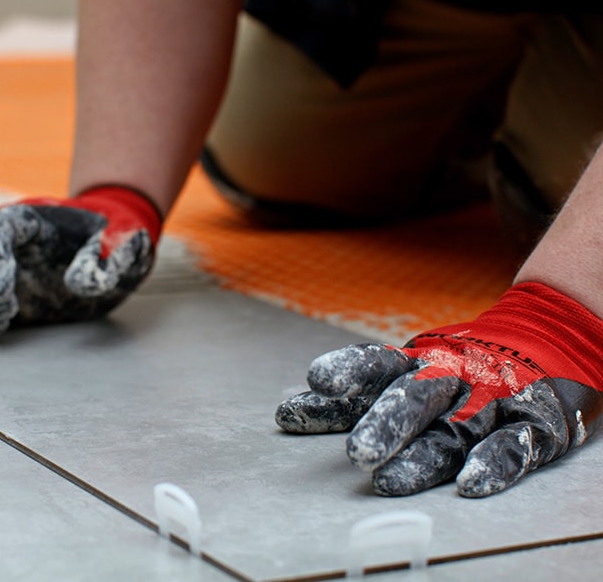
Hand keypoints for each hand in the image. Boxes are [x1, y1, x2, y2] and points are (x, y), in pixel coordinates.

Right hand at [0, 186, 160, 343]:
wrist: (113, 246)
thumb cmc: (120, 236)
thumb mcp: (131, 239)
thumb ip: (112, 254)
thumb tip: (78, 284)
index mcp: (36, 218)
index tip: (0, 286)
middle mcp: (9, 239)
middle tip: (5, 309)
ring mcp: (0, 265)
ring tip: (0, 321)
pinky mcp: (1, 292)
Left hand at [276, 283, 602, 496]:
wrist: (542, 344)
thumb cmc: (454, 369)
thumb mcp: (403, 373)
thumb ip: (351, 397)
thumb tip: (285, 412)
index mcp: (417, 362)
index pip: (378, 365)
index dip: (349, 372)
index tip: (316, 380)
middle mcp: (451, 376)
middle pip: (415, 398)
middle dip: (385, 423)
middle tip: (356, 452)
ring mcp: (492, 398)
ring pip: (455, 427)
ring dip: (422, 455)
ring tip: (388, 482)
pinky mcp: (532, 422)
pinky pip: (513, 444)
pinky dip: (493, 464)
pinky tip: (469, 483)